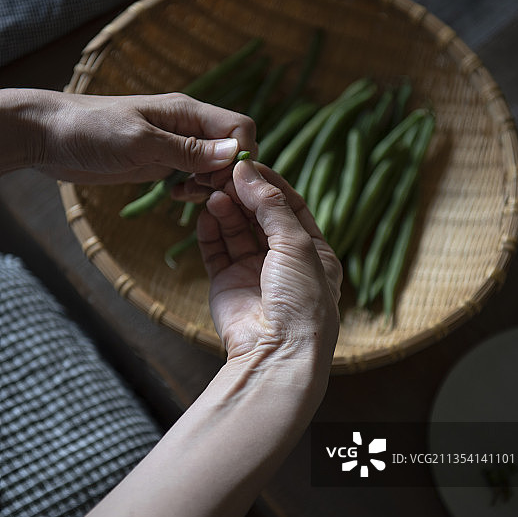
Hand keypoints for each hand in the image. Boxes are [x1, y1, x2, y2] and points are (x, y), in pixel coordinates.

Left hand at [2, 89, 255, 182]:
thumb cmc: (91, 130)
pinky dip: (193, 189)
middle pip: (231, 149)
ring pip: (214, 166)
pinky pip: (193, 177)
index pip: (239, 127)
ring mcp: (174, 146)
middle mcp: (186, 127)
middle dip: (226, 174)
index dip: (241, 155)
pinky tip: (175, 197)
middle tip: (202, 192)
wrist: (49, 137)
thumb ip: (187, 150)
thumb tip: (233, 154)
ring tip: (187, 196)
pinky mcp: (160, 163)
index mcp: (187, 112)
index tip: (222, 180)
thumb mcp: (141, 142)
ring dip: (210, 185)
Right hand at [197, 159, 340, 363]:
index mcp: (313, 252)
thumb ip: (272, 206)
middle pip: (259, 216)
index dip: (269, 184)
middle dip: (242, 194)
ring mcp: (254, 273)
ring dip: (225, 209)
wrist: (278, 353)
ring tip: (212, 194)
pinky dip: (209, 231)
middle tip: (223, 175)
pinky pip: (216, 251)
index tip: (247, 163)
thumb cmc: (302, 301)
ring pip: (236, 230)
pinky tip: (204, 214)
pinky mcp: (227, 284)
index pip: (289, 206)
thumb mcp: (296, 244)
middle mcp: (283, 261)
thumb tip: (247, 171)